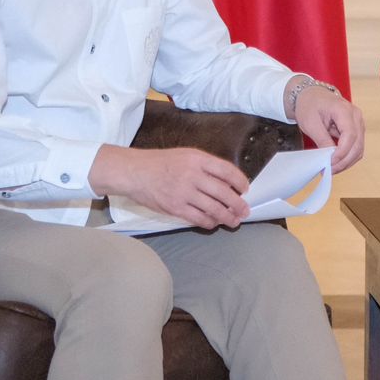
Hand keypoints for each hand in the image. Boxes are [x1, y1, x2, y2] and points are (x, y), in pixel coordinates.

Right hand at [90, 146, 249, 228]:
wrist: (134, 172)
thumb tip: (227, 182)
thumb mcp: (187, 155)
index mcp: (198, 159)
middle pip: (224, 193)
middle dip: (238, 204)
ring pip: (214, 208)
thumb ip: (206, 166)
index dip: (240, 181)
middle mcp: (193, 175)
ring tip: (234, 221)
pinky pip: (198, 218)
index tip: (245, 189)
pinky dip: (209, 222)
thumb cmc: (161, 163)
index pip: (227, 171)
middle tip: (244, 211)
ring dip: (227, 217)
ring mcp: (184, 193)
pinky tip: (213, 223)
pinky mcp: (175, 207)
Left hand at [292, 85, 365, 172]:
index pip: (350, 136)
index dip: (342, 152)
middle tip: (330, 170)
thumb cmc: (310, 105)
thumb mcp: (311, 123)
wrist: (311, 95)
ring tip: (332, 168)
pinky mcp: (356, 129)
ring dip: (347, 161)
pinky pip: (356, 146)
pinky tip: (336, 162)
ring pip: (359, 148)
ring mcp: (358, 122)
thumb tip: (330, 158)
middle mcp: (356, 116)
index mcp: (344, 110)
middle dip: (345, 161)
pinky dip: (348, 156)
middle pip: (358, 144)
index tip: (330, 163)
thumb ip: (322, 140)